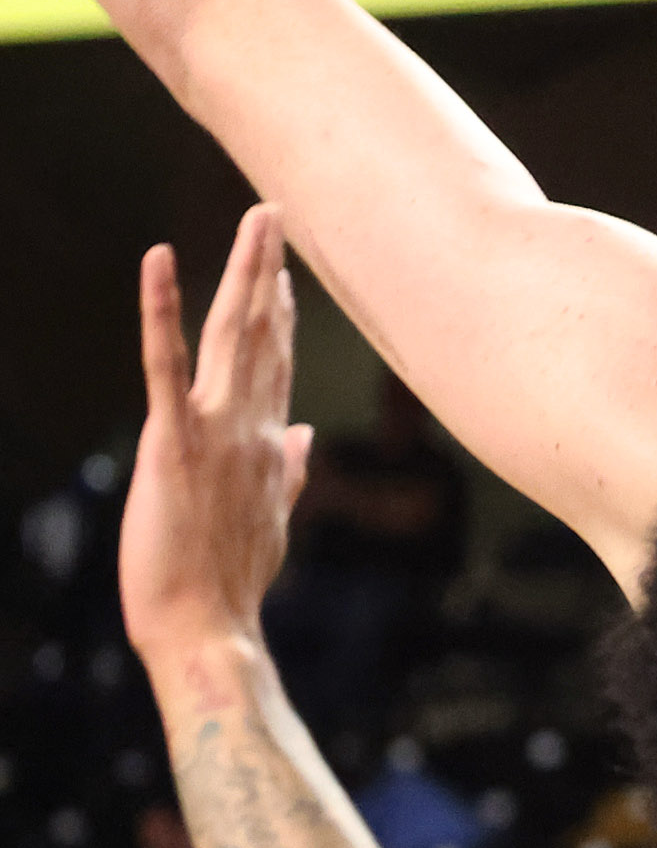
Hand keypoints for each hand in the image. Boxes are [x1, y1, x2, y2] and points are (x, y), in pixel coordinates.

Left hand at [119, 206, 311, 668]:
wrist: (209, 629)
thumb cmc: (230, 587)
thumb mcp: (268, 523)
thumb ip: (288, 473)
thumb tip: (305, 439)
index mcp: (266, 448)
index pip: (277, 369)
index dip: (282, 319)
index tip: (283, 277)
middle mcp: (250, 429)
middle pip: (262, 338)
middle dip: (269, 274)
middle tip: (274, 218)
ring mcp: (215, 431)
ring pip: (230, 337)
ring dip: (243, 274)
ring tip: (256, 223)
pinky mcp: (172, 440)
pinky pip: (164, 363)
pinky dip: (162, 309)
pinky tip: (160, 260)